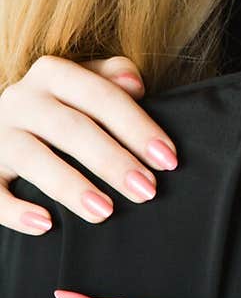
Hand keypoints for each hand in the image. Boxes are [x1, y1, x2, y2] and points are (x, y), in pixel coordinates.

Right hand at [0, 56, 177, 232]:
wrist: (5, 124)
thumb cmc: (61, 107)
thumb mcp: (84, 83)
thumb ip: (111, 77)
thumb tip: (135, 84)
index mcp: (53, 73)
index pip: (102, 97)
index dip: (137, 128)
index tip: (168, 160)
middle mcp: (21, 98)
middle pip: (71, 129)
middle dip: (112, 161)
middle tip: (146, 191)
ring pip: (33, 158)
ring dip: (71, 186)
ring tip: (105, 212)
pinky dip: (16, 211)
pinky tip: (46, 224)